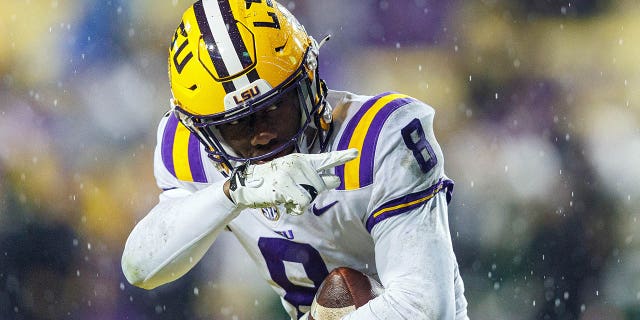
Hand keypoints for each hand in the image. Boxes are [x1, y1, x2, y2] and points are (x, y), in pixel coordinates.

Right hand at [228, 149, 357, 214]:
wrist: (246, 185)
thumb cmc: (272, 182)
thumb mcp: (293, 174)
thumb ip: (314, 177)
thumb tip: (336, 180)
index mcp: (302, 159)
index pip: (325, 158)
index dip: (341, 157)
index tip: (355, 153)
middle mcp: (298, 164)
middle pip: (321, 185)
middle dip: (312, 193)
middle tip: (295, 192)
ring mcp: (290, 175)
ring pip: (311, 196)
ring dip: (301, 201)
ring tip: (286, 195)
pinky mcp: (284, 186)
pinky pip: (302, 203)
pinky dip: (295, 207)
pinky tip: (284, 202)